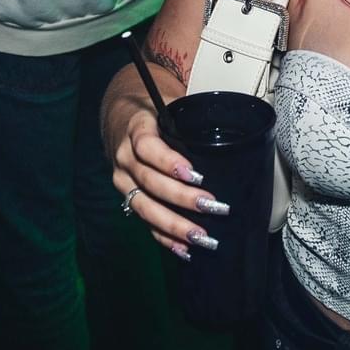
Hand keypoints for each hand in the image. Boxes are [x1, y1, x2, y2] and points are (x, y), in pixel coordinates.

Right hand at [107, 93, 227, 260]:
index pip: (147, 146)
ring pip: (145, 206)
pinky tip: (184, 249)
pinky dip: (164, 237)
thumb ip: (191, 108)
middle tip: (212, 206)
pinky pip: (144, 221)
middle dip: (181, 198)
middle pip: (150, 182)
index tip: (195, 174)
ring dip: (174, 225)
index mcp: (136, 129)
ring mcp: (124, 180)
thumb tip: (229, 112)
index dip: (168, 161)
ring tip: (202, 237)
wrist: (120, 117)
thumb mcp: (168, 100)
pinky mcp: (128, 197)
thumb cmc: (154, 109)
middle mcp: (125, 157)